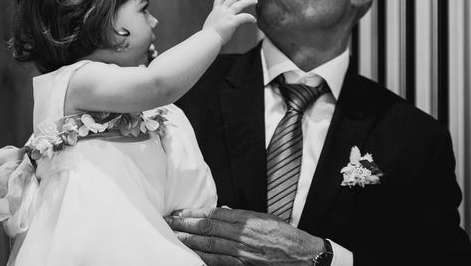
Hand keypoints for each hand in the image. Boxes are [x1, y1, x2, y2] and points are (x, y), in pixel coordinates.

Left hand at [164, 207, 324, 265]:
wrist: (303, 255)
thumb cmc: (283, 234)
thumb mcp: (263, 217)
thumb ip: (241, 215)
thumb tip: (221, 210)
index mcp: (247, 220)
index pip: (213, 215)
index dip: (193, 214)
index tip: (179, 212)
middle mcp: (243, 236)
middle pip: (207, 230)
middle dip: (185, 226)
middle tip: (167, 223)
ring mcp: (243, 253)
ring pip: (210, 247)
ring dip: (189, 242)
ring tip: (173, 238)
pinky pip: (219, 262)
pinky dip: (204, 259)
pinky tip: (191, 256)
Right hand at [203, 0, 256, 43]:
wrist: (208, 39)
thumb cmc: (208, 36)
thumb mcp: (210, 25)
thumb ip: (216, 22)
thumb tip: (218, 26)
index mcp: (216, 10)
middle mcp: (222, 10)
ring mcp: (227, 15)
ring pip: (240, 4)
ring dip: (248, 2)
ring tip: (255, 1)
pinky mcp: (232, 21)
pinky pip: (244, 17)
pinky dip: (250, 18)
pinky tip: (254, 20)